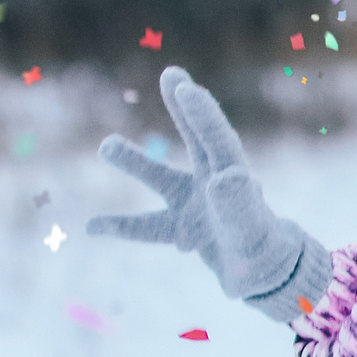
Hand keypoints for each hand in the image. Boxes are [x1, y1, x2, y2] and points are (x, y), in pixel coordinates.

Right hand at [89, 66, 322, 319]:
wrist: (266, 281)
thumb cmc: (262, 252)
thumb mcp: (250, 230)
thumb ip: (238, 205)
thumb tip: (226, 176)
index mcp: (234, 178)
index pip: (217, 140)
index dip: (201, 113)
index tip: (184, 85)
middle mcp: (214, 185)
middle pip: (198, 141)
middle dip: (184, 110)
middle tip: (172, 75)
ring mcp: (196, 206)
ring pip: (161, 180)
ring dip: (135, 162)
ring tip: (107, 146)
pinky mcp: (184, 231)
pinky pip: (146, 227)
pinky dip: (120, 226)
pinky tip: (90, 226)